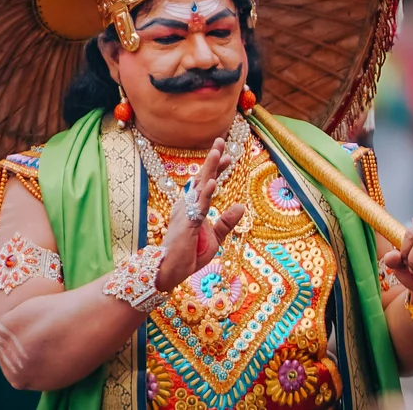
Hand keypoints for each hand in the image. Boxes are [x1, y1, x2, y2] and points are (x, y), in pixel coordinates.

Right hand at [156, 137, 245, 292]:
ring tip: (218, 152)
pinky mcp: (187, 223)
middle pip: (201, 178)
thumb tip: (242, 206)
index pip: (205, 183)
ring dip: (210, 169)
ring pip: (200, 186)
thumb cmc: (189, 254)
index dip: (216, 169)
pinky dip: (206, 193)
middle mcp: (186, 205)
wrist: (170, 271)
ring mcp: (185, 212)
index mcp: (191, 207)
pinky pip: (199, 206)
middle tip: (221, 141)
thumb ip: (227, 221)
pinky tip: (212, 182)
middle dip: (212, 160)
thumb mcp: (215, 238)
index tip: (228, 156)